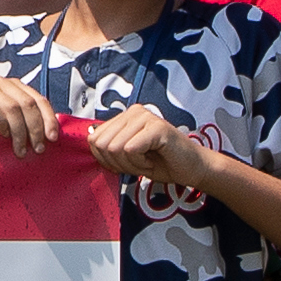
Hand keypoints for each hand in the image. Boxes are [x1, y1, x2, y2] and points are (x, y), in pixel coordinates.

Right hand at [0, 75, 59, 156]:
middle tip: (36, 150)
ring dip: (19, 131)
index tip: (53, 139)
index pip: (38, 99)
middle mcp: (0, 83)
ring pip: (10, 106)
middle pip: (27, 103)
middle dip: (35, 129)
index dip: (48, 119)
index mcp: (14, 87)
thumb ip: (29, 122)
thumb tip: (54, 134)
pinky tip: (1, 135)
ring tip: (19, 150)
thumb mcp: (13, 126)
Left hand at [83, 102, 207, 191]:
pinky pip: (130, 150)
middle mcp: (133, 112)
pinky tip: (153, 160)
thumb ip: (109, 146)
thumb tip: (89, 139)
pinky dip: (139, 163)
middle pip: (102, 144)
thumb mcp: (127, 156)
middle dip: (117, 163)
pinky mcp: (156, 127)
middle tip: (138, 163)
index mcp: (124, 116)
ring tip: (147, 161)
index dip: (106, 159)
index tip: (125, 164)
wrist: (191, 169)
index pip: (94, 139)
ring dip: (130, 164)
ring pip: (115, 148)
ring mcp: (146, 117)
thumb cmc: (160, 163)